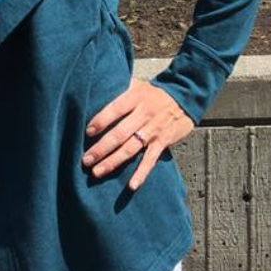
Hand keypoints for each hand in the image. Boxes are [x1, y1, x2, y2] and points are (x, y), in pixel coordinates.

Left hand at [82, 77, 193, 191]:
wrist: (184, 99)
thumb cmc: (153, 94)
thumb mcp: (138, 85)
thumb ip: (119, 87)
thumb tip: (94, 88)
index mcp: (136, 97)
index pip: (116, 108)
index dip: (101, 120)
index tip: (88, 132)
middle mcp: (144, 114)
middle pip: (120, 133)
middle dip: (102, 148)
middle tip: (86, 160)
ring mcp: (154, 130)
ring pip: (131, 148)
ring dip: (113, 161)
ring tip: (97, 172)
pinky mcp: (163, 142)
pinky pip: (151, 159)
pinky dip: (142, 173)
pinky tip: (131, 185)